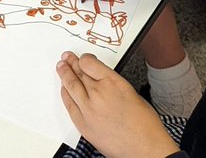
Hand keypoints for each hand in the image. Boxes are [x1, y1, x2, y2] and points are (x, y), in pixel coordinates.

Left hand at [57, 52, 179, 157]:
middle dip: (72, 63)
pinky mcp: (83, 124)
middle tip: (67, 57)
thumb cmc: (144, 124)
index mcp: (113, 83)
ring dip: (64, 75)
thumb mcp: (132, 93)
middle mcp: (98, 94)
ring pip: (71, 86)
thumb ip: (113, 84)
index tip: (83, 58)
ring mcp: (88, 110)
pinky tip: (64, 89)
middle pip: (79, 72)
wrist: (144, 149)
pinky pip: (69, 104)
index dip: (84, 59)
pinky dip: (65, 94)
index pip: (89, 63)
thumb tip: (100, 81)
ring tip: (61, 67)